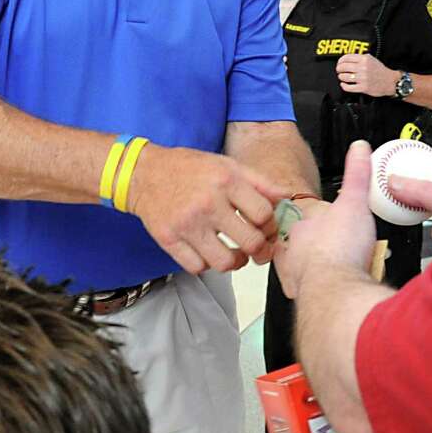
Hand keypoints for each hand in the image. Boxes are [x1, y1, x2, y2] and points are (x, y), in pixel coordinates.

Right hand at [127, 144, 288, 274]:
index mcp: (226, 180)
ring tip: (236, 255)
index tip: (267, 228)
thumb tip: (288, 196)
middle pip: (250, 242)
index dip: (271, 226)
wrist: (143, 173)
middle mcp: (208, 203)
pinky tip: (209, 252)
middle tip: (257, 248)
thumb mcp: (227, 165)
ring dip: (236, 263)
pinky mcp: (169, 240)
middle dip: (260, 250)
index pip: (264, 214)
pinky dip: (207, 265)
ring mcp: (187, 224)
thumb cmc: (189, 168)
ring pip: (225, 263)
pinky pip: (198, 267)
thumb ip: (260, 182)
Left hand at [275, 141, 377, 298]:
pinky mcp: (309, 301)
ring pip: (309, 274)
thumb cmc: (338, 249)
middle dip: (324, 251)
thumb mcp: (353, 201)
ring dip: (325, 272)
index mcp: (300, 230)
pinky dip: (328, 294)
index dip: (323, 225)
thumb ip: (356, 174)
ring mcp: (299, 279)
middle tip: (345, 251)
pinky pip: (316, 296)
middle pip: (307, 250)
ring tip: (346, 270)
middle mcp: (293, 255)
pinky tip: (342, 291)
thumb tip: (358, 148)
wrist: (336, 290)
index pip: (305, 223)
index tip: (338, 228)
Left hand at [336, 53, 397, 96]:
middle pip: (343, 67)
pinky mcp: (363, 87)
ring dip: (341, 77)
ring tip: (342, 77)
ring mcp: (363, 78)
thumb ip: (360, 58)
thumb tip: (347, 59)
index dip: (340, 61)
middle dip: (339, 69)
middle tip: (339, 70)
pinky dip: (344, 86)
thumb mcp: (371, 59)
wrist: (390, 81)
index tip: (339, 63)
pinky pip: (348, 87)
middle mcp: (363, 68)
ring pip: (344, 77)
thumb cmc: (380, 71)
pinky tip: (344, 84)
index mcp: (364, 59)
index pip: (346, 58)